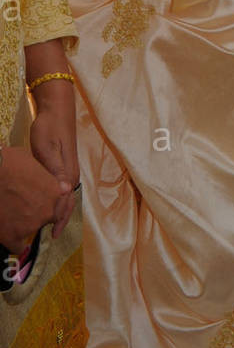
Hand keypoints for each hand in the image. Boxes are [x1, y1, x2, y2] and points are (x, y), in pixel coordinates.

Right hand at [0, 146, 65, 253]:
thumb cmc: (6, 163)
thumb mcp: (31, 161)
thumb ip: (46, 175)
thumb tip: (52, 181)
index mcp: (55, 191)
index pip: (58, 203)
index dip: (47, 201)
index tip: (38, 201)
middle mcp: (48, 210)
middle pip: (47, 217)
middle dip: (37, 212)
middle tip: (22, 206)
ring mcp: (32, 225)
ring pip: (32, 229)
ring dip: (24, 225)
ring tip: (11, 215)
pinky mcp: (13, 236)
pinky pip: (18, 247)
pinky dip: (15, 244)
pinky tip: (9, 236)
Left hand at [29, 84, 78, 237]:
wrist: (56, 110)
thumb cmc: (49, 129)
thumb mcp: (47, 150)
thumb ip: (55, 172)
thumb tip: (64, 192)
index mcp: (68, 175)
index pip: (65, 204)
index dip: (60, 221)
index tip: (53, 236)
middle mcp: (71, 176)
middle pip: (67, 204)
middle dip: (60, 220)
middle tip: (50, 235)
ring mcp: (68, 171)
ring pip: (64, 197)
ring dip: (57, 211)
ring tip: (48, 225)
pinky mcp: (63, 166)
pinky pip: (61, 189)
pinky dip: (55, 200)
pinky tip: (47, 203)